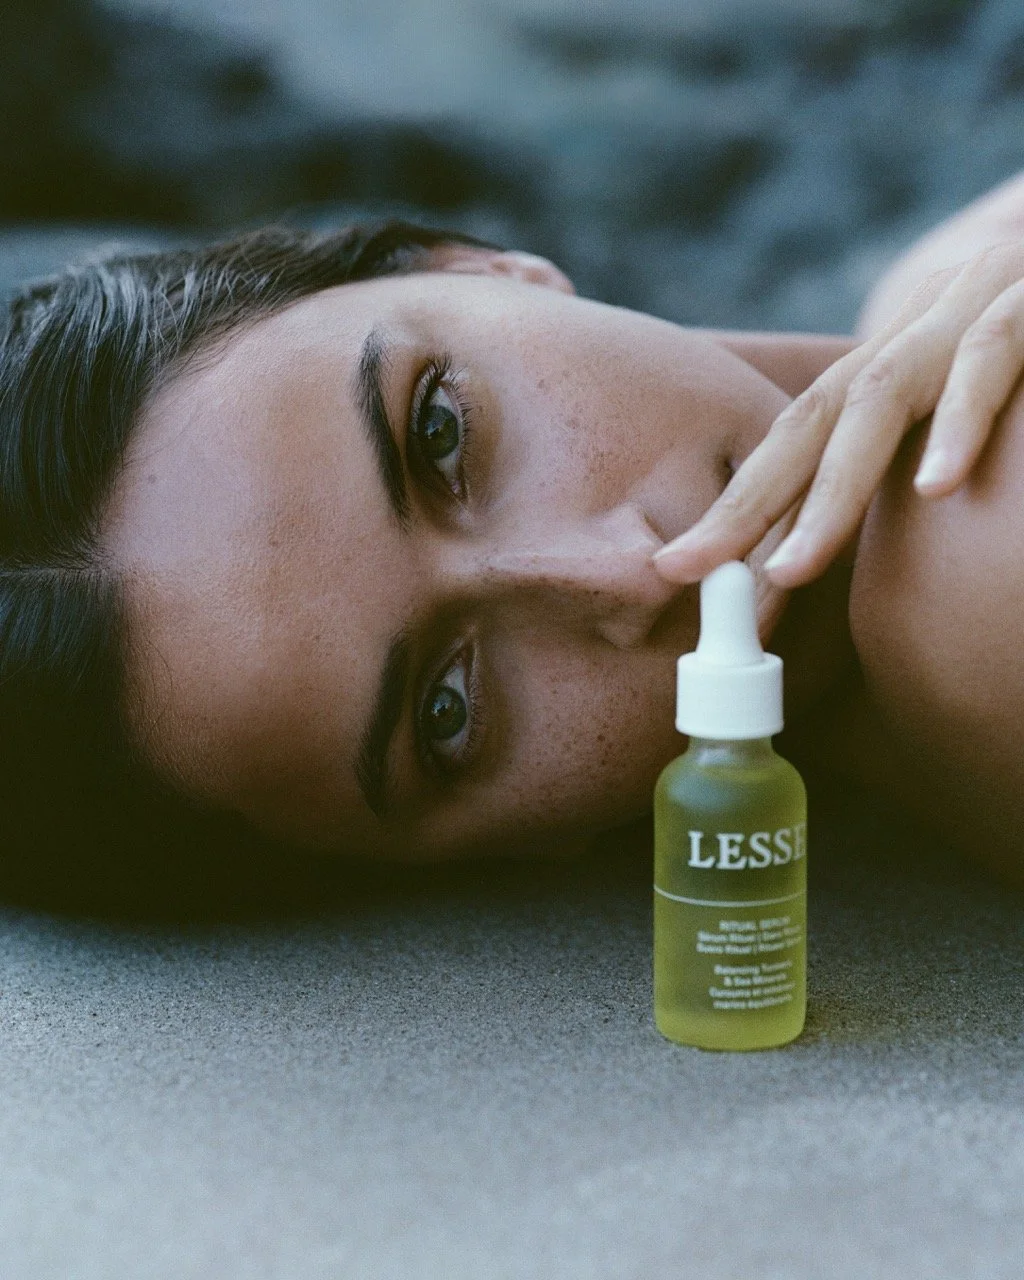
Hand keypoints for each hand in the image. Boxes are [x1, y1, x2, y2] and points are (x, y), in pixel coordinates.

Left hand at [653, 242, 1023, 588]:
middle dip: (741, 504)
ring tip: (789, 571)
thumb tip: (838, 539)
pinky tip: (937, 485)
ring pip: (877, 400)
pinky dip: (961, 420)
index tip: (677, 573)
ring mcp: (964, 315)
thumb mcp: (962, 390)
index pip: (795, 443)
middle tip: (685, 571)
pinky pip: (989, 358)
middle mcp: (907, 341)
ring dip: (830, 491)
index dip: (735, 508)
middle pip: (806, 424)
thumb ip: (913, 450)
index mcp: (887, 369)